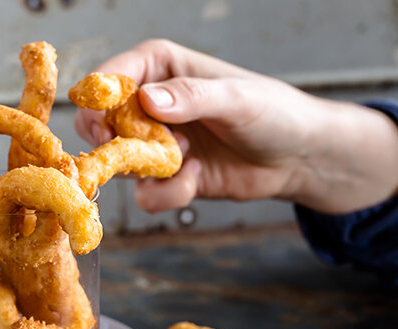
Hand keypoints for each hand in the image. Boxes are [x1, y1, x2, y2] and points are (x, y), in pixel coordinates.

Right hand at [74, 39, 397, 214]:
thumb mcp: (236, 98)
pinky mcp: (165, 177)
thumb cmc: (274, 113)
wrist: (299, 158)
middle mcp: (150, 103)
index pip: (111, 76)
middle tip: (129, 153)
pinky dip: (168, 193)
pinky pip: (145, 193)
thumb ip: (192, 95)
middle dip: (111, 143)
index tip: (104, 126)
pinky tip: (196, 179)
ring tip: (185, 161)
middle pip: (99, 122)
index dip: (99, 100)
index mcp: (161, 66)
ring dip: (148, 170)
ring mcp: (154, 142)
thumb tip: (147, 99)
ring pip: (118, 163)